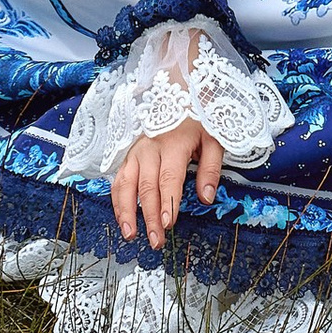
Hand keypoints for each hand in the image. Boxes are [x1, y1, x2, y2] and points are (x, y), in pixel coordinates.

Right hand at [110, 116, 221, 248]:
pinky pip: (119, 180)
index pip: (168, 178)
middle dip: (150, 217)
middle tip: (156, 241)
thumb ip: (210, 168)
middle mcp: (150, 149)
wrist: (176, 91)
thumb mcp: (213, 138)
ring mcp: (136, 152)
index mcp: (173, 144)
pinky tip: (122, 219)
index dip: (167, 203)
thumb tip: (206, 198)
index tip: (168, 224)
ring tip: (131, 235)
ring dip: (126, 212)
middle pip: (146, 187)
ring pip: (126, 185)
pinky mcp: (128, 155)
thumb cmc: (197, 118)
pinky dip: (118, 201)